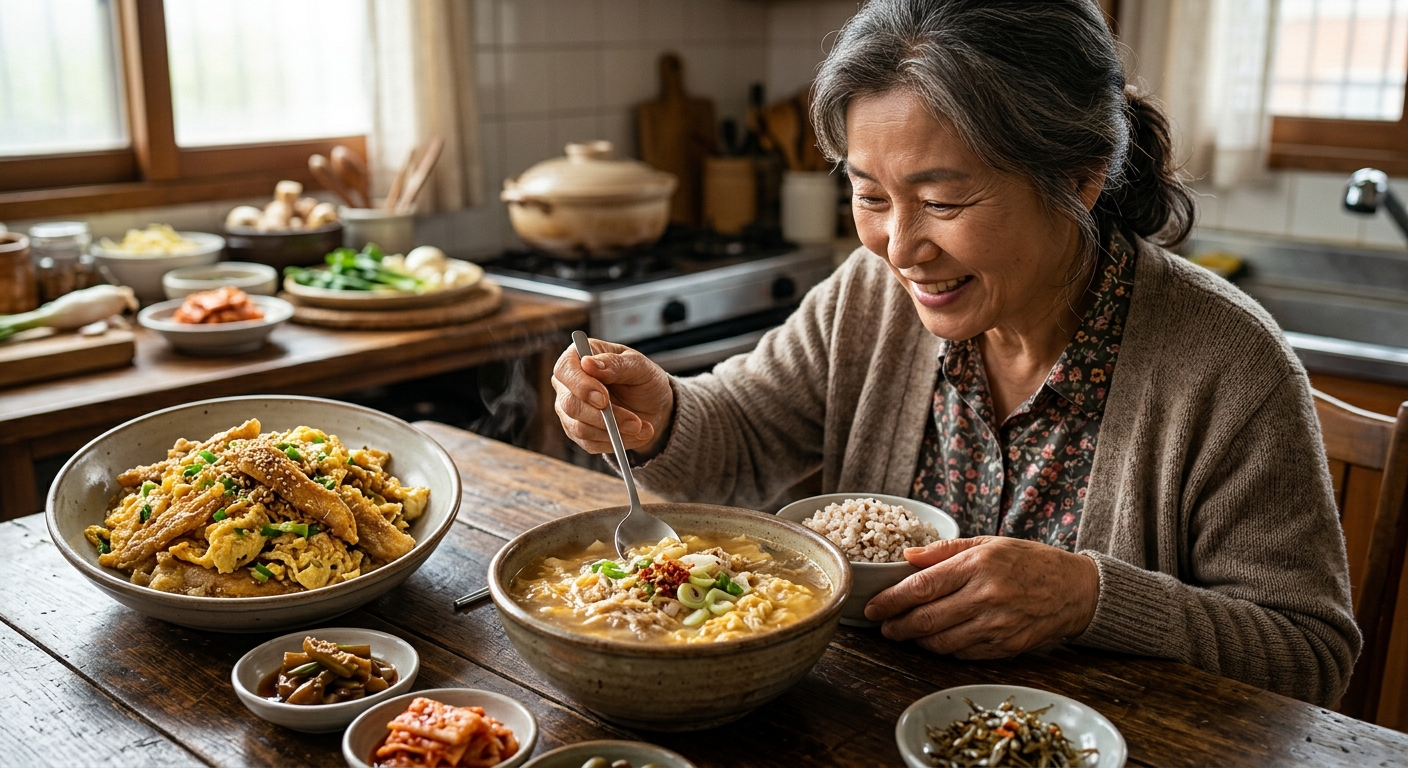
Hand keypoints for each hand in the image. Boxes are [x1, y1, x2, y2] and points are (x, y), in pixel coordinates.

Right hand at [552, 337, 674, 456]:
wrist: (653, 405)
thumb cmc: (644, 378)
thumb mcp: (639, 366)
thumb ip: (615, 364)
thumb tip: (588, 363)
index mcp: (578, 358)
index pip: (564, 370)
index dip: (581, 386)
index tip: (604, 399)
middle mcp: (567, 384)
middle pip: (570, 404)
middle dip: (603, 417)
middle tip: (634, 422)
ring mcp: (570, 409)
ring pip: (579, 428)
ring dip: (614, 432)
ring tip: (641, 428)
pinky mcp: (577, 432)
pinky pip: (589, 443)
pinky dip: (616, 441)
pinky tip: (636, 435)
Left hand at [864, 536, 1098, 658]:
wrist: (1075, 590)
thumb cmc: (1030, 561)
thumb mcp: (988, 543)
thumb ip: (944, 551)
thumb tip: (906, 557)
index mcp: (977, 566)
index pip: (921, 588)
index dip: (890, 601)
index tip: (873, 606)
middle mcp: (985, 597)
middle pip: (925, 620)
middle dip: (897, 627)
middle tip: (884, 626)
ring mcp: (996, 626)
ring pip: (941, 643)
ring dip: (917, 642)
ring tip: (907, 634)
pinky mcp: (1005, 648)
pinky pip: (963, 655)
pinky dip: (944, 650)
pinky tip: (937, 641)